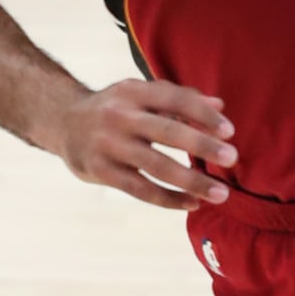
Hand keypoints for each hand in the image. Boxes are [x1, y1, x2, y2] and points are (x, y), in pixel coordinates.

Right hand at [55, 80, 236, 208]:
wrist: (62, 122)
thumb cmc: (115, 108)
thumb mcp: (140, 94)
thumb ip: (178, 98)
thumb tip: (220, 105)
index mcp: (133, 91)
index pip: (174, 99)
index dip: (203, 114)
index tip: (229, 131)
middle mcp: (119, 115)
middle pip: (167, 131)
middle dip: (202, 145)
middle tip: (232, 158)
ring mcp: (108, 145)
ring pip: (156, 167)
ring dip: (192, 181)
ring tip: (220, 194)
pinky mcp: (100, 171)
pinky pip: (141, 190)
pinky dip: (169, 199)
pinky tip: (192, 204)